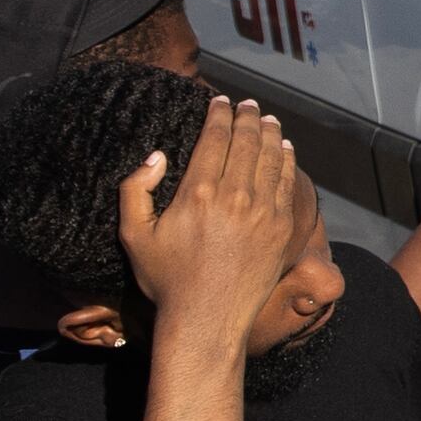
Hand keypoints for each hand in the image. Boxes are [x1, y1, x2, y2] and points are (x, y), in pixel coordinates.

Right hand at [115, 98, 317, 361]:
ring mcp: (263, 212)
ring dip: (268, 132)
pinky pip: (287, 182)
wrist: (207, 319)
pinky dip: (286, 159)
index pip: (214, 138)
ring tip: (265, 118)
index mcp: (197, 192)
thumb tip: (156, 155)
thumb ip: (135, 190)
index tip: (220, 101)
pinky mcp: (282, 228)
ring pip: (270, 156)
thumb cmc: (166, 279)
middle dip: (246, 117)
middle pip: (245, 141)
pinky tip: (284, 147)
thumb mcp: (133, 235)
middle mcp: (234, 196)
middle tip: (246, 104)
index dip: (218, 114)